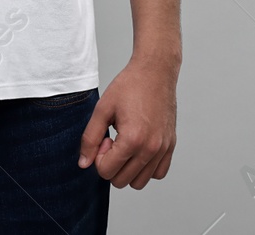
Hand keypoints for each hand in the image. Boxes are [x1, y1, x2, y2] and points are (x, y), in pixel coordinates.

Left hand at [77, 54, 177, 187]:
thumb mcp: (102, 109)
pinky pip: (158, 174)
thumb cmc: (129, 86)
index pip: (106, 172)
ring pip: (139, 182)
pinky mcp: (171, 146)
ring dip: (127, 169)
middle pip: (121, 181)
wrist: (155, 71)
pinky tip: (138, 149)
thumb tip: (83, 163)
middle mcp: (151, 149)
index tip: (105, 137)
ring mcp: (163, 149)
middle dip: (111, 164)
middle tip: (113, 140)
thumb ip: (90, 138)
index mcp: (133, 140)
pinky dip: (145, 168)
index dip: (98, 157)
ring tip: (125, 145)